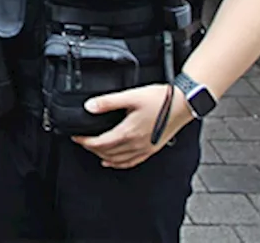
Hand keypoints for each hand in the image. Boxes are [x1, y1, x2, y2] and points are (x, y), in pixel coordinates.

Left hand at [73, 84, 191, 169]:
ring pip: (117, 160)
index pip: (99, 143)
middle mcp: (135, 144)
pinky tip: (112, 162)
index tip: (75, 137)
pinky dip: (118, 164)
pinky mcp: (151, 149)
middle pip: (106, 153)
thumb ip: (108, 102)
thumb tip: (89, 106)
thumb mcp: (130, 96)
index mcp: (128, 132)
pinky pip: (131, 162)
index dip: (84, 141)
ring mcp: (144, 149)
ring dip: (102, 156)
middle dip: (91, 148)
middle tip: (81, 141)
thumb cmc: (160, 99)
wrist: (184, 104)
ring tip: (92, 149)